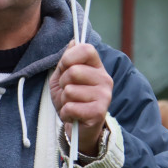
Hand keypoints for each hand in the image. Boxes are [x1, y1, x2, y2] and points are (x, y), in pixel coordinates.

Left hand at [49, 41, 111, 155]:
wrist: (78, 127)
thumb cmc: (71, 99)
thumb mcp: (64, 77)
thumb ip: (67, 60)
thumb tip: (73, 41)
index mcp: (97, 66)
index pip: (86, 49)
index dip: (69, 57)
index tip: (64, 67)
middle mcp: (104, 78)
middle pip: (73, 72)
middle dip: (63, 83)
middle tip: (67, 92)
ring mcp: (104, 95)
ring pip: (70, 91)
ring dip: (64, 100)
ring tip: (71, 104)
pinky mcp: (99, 112)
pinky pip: (71, 107)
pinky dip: (65, 113)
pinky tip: (73, 115)